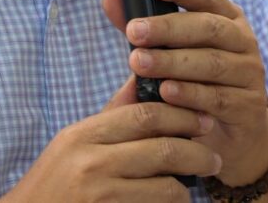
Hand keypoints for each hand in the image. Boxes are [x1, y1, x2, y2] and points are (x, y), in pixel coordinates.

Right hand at [0, 74, 220, 201]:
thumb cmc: (54, 181)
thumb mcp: (75, 142)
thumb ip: (113, 114)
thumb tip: (144, 77)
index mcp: (84, 135)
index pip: (144, 114)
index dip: (181, 115)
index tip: (203, 120)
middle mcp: (90, 163)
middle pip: (162, 149)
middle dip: (196, 152)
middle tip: (213, 158)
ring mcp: (99, 195)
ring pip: (165, 186)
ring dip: (186, 187)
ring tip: (196, 185)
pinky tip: (174, 202)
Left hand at [103, 0, 267, 187]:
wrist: (235, 132)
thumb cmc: (199, 80)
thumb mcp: (176, 51)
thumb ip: (147, 26)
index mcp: (227, 17)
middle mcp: (243, 40)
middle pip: (208, 28)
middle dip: (168, 28)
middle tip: (133, 31)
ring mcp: (249, 72)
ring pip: (212, 63)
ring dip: (173, 62)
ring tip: (139, 63)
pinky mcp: (248, 105)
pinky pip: (217, 98)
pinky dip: (190, 95)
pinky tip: (165, 93)